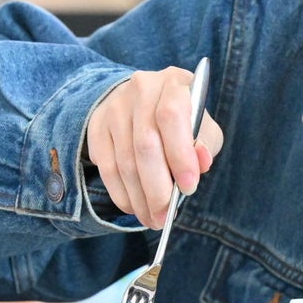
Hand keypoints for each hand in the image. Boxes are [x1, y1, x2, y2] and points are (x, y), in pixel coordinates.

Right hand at [84, 68, 224, 228]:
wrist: (144, 101)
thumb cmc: (183, 119)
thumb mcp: (203, 126)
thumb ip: (206, 143)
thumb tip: (202, 163)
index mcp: (174, 82)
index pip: (172, 116)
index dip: (180, 155)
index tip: (189, 188)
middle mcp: (141, 89)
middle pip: (144, 144)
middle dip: (156, 188)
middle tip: (165, 217)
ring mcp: (115, 106)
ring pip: (124, 161)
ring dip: (139, 197)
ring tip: (152, 219)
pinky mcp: (97, 124)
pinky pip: (106, 166)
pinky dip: (121, 193)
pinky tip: (134, 207)